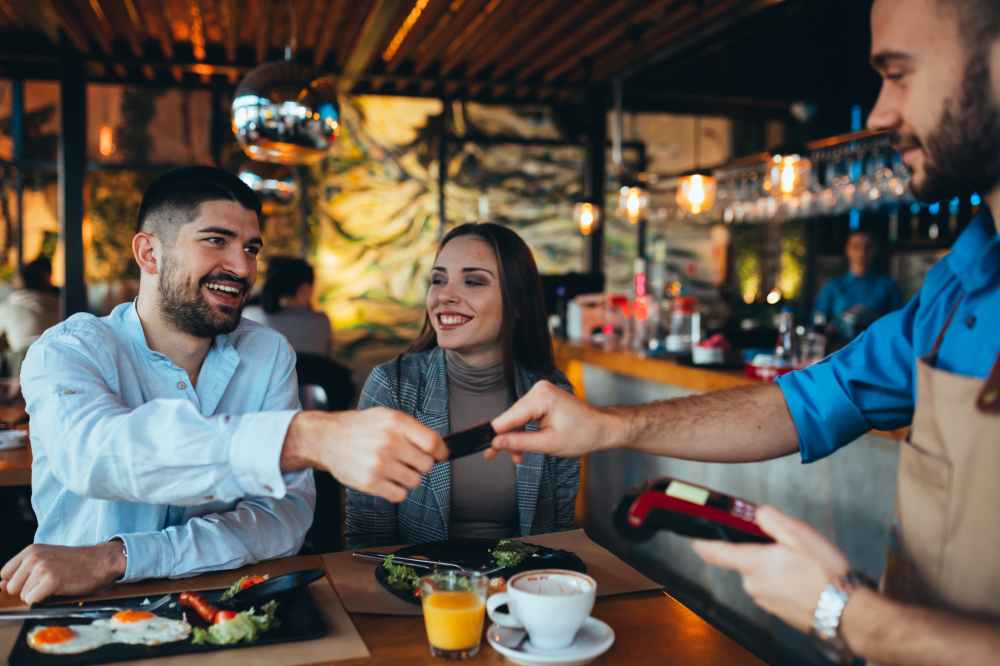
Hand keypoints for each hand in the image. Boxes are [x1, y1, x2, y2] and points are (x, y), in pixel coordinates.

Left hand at [1, 542, 126, 603]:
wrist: (101, 561)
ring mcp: (42, 568)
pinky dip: (44, 601)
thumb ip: (23, 571)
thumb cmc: (76, 562)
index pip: (5, 574)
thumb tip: (1, 585)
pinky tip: (58, 591)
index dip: (18, 582)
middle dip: (28, 590)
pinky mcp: (50, 581)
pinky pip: (33, 600)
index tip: (34, 581)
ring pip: (23, 596)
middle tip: (47, 583)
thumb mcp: (47, 559)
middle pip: (12, 588)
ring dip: (38, 596)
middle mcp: (33, 557)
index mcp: (31, 550)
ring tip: (56, 585)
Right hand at [282, 408, 447, 502]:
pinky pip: (399, 495)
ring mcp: (379, 463)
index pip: (433, 442)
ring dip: (408, 478)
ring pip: (414, 481)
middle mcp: (389, 442)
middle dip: (421, 465)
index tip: (439, 456)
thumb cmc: (360, 428)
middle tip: (408, 460)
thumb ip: (412, 429)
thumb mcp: (387, 416)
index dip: (441, 452)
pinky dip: (396, 491)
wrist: (327, 438)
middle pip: (427, 465)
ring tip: (393, 468)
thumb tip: (440, 446)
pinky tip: (386, 479)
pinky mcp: (370, 482)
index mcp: (396, 422)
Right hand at [486, 380, 614, 464]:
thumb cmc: (583, 434)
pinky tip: (523, 446)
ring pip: (516, 418)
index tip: (485, 449)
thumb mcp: (549, 444)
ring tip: (517, 457)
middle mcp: (538, 390)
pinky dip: (523, 431)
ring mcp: (540, 392)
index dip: (495, 434)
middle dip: (506, 440)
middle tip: (493, 457)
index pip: (508, 417)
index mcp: (541, 397)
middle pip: (511, 417)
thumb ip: (520, 443)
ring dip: (515, 438)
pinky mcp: (542, 398)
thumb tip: (496, 443)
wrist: (602, 428)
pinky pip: (525, 415)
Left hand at [691, 505, 848, 632]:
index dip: (700, 540)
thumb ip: (770, 518)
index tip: (694, 532)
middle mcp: (753, 584)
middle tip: (784, 543)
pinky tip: (803, 577)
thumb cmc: (826, 575)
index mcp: (753, 563)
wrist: (848, 613)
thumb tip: (756, 513)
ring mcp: (764, 599)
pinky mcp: (776, 609)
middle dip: (758, 547)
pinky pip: (772, 586)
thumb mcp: (799, 533)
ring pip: (759, 572)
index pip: (712, 551)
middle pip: (743, 558)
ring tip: (801, 562)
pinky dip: (783, 579)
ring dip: (773, 564)